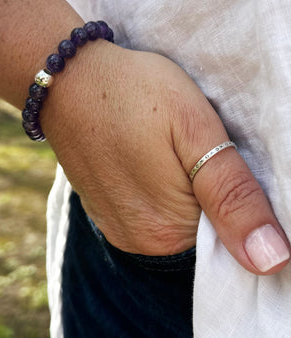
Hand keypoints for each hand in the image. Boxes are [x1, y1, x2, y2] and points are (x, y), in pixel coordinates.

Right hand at [43, 41, 289, 274]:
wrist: (67, 77)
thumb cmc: (134, 93)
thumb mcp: (195, 129)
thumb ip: (233, 195)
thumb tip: (271, 261)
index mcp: (168, 231)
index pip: (231, 240)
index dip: (240, 203)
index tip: (223, 161)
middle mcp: (139, 243)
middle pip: (201, 233)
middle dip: (211, 197)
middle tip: (196, 148)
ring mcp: (116, 227)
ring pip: (174, 222)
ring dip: (184, 193)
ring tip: (172, 151)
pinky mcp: (103, 210)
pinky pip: (146, 213)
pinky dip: (158, 191)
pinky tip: (151, 158)